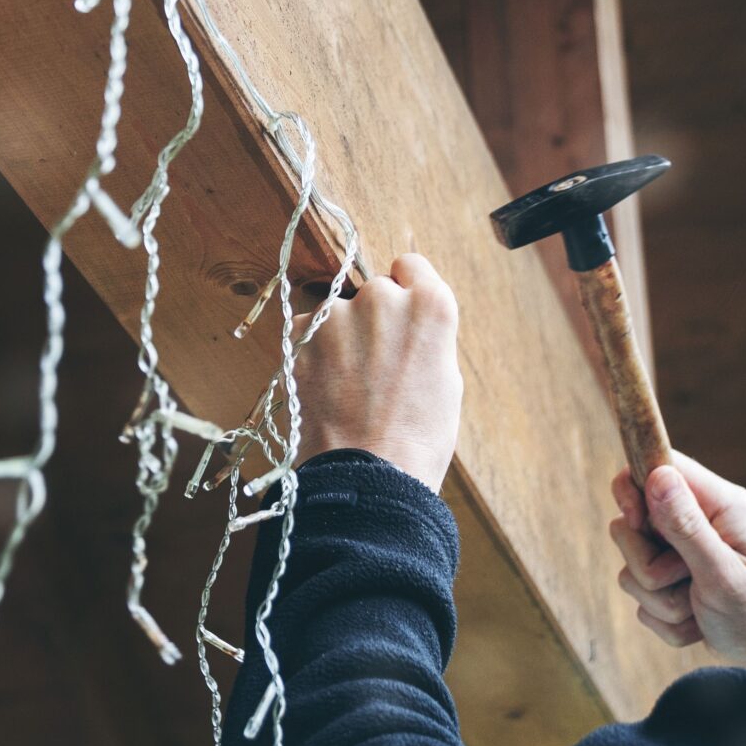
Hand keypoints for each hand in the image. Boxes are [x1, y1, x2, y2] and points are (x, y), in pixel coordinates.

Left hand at [293, 253, 463, 493]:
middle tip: (377, 367)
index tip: (400, 315)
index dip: (406, 291)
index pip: (411, 266)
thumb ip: (426, 337)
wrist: (367, 479)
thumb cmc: (417, 440)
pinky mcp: (298, 338)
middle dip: (374, 320)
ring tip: (350, 388)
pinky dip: (314, 354)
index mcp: (430, 305)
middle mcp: (381, 298)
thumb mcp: (446, 381)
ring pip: (337, 313)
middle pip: (375, 290)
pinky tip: (328, 390)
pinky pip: (307, 334)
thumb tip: (408, 324)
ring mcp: (335, 316)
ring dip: (341, 337)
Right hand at [609, 453, 745, 664]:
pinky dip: (667, 620)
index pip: (660, 468)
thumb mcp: (723, 573)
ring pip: (635, 568)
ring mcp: (686, 555)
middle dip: (649, 566)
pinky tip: (698, 625)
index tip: (635, 522)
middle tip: (686, 584)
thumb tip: (657, 475)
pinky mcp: (677, 585)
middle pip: (633, 524)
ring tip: (698, 612)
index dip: (634, 489)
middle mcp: (702, 524)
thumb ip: (687, 527)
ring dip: (661, 601)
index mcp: (721, 506)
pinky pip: (644, 599)